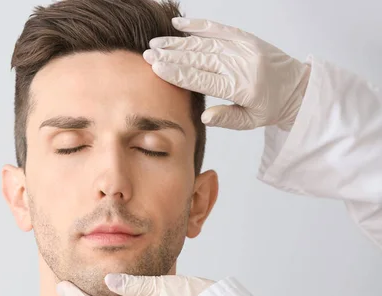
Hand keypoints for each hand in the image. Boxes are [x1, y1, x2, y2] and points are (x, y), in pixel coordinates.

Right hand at [143, 17, 311, 130]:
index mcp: (241, 88)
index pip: (202, 79)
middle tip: (147, 53)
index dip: (177, 73)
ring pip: (204, 43)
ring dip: (177, 42)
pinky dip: (198, 25)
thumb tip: (204, 116)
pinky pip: (219, 29)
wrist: (298, 87)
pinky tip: (179, 24)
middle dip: (170, 55)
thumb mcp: (250, 121)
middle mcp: (241, 65)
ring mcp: (243, 48)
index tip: (156, 67)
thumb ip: (227, 119)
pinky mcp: (245, 38)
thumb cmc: (270, 108)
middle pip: (199, 58)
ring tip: (155, 43)